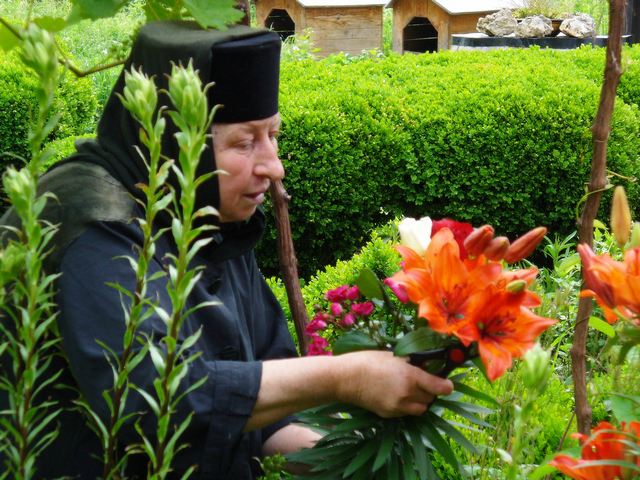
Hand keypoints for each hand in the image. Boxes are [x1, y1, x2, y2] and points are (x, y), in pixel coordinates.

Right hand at [336, 350, 453, 417]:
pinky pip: (406, 412)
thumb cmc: (368, 361)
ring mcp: (398, 407)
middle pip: (431, 398)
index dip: (447, 385)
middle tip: (424, 381)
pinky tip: (397, 394)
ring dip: (421, 400)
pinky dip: (407, 405)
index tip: (447, 383)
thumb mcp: (394, 356)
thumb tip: (427, 364)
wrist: (346, 378)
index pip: (440, 387)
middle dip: (431, 390)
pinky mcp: (389, 414)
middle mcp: (407, 394)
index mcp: (410, 376)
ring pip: (421, 409)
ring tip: (412, 390)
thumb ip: (412, 363)